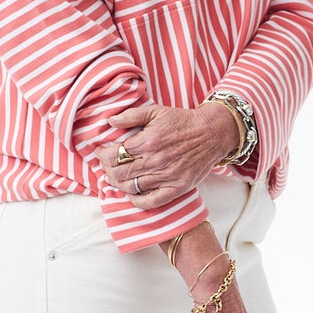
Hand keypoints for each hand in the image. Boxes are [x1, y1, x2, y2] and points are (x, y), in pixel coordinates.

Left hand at [97, 102, 239, 208]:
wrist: (212, 133)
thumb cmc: (183, 121)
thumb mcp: (156, 111)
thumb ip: (131, 116)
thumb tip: (110, 122)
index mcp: (148, 141)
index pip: (113, 155)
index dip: (102, 156)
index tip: (101, 152)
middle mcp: (155, 161)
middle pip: (118, 174)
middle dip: (107, 170)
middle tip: (107, 165)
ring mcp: (166, 177)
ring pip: (131, 188)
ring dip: (118, 184)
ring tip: (116, 177)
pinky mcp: (176, 188)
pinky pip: (150, 202)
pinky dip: (136, 201)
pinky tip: (131, 193)